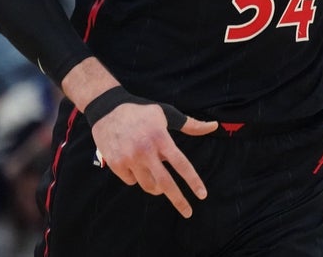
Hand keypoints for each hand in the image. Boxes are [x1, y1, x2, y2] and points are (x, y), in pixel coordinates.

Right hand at [91, 100, 216, 217]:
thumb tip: (214, 126)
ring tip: (158, 180)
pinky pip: (131, 181)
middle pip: (165, 183)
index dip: (193, 181)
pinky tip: (134, 165)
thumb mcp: (166, 114)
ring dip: (156, 187)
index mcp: (161, 138)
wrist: (107, 109)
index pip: (181, 164)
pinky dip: (136, 177)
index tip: (202, 195)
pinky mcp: (116, 164)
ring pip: (148, 185)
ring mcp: (129, 158)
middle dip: (179, 200)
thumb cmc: (142, 112)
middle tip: (188, 212)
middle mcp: (145, 150)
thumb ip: (190, 125)